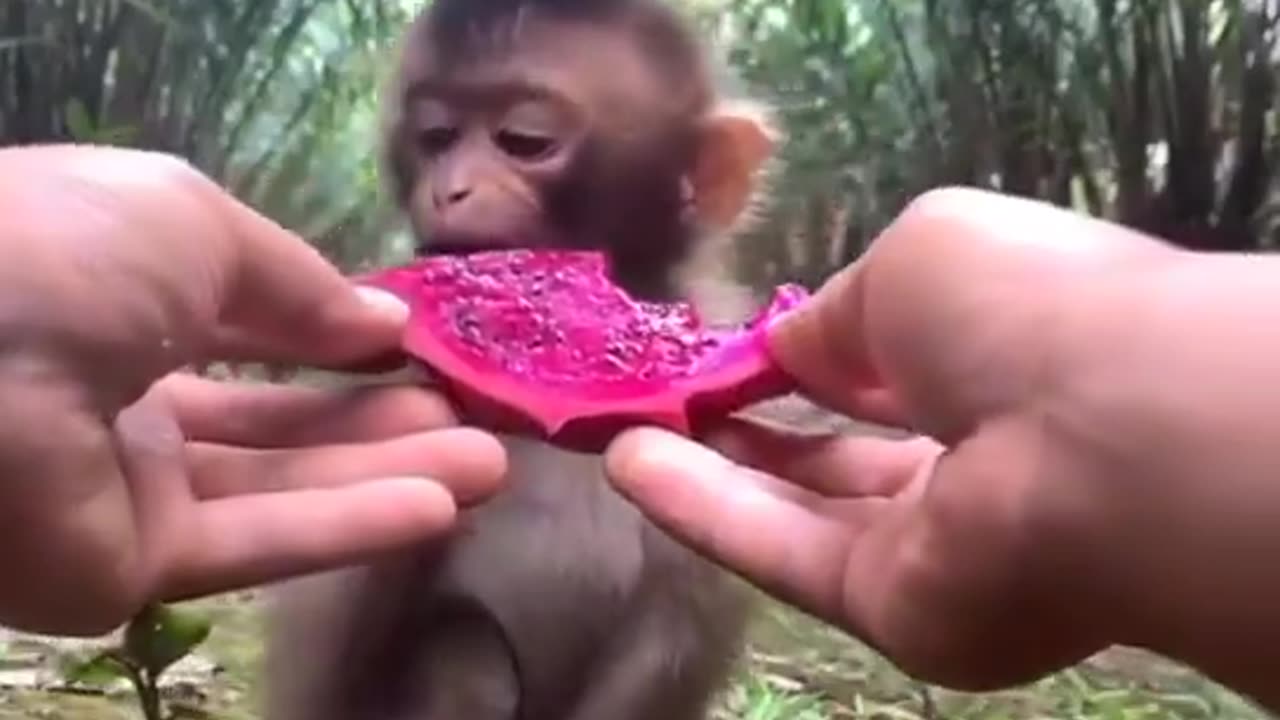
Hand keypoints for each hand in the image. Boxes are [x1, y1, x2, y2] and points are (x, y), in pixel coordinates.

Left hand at [0, 145, 506, 635]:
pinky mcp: (125, 567)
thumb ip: (296, 285)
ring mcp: (118, 488)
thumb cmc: (68, 253)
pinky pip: (252, 543)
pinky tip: (440, 506)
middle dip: (375, 416)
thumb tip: (381, 324)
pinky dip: (349, 526)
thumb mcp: (196, 225)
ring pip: (275, 485)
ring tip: (490, 463)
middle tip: (472, 413)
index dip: (328, 334)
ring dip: (386, 473)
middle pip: (271, 417)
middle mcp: (116, 392)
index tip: (413, 345)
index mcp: (114, 295)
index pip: (240, 324)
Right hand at [604, 188, 1178, 689]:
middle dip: (753, 430)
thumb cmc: (1020, 309)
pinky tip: (634, 467)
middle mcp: (971, 459)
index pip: (887, 371)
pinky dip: (706, 513)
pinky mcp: (897, 607)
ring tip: (627, 436)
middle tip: (668, 404)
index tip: (729, 354)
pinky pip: (786, 554)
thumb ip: (843, 311)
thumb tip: (793, 346)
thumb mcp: (918, 260)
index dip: (805, 362)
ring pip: (804, 513)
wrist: (1101, 434)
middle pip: (841, 455)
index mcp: (997, 361)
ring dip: (710, 474)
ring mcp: (935, 543)